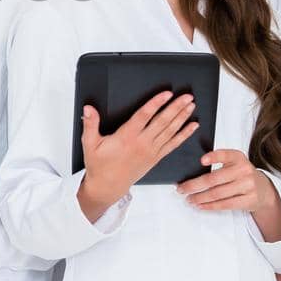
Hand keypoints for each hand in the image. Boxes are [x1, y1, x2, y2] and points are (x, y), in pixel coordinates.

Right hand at [78, 92, 197, 220]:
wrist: (108, 187)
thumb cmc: (100, 165)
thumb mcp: (89, 144)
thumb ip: (90, 124)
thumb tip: (88, 108)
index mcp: (127, 137)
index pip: (144, 116)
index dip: (156, 103)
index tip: (167, 94)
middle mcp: (142, 143)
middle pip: (162, 122)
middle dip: (176, 108)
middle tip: (187, 96)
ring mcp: (151, 151)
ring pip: (170, 131)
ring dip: (182, 118)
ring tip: (191, 106)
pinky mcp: (155, 158)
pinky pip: (173, 144)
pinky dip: (184, 135)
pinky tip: (192, 127)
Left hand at [177, 149, 274, 212]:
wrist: (262, 189)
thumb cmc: (241, 174)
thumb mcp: (233, 163)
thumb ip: (218, 163)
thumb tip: (191, 170)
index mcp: (238, 157)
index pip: (225, 155)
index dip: (214, 157)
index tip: (202, 160)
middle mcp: (244, 170)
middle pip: (214, 179)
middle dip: (194, 185)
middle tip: (182, 188)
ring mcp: (248, 186)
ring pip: (218, 194)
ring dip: (200, 197)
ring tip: (189, 198)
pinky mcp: (249, 200)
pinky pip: (225, 204)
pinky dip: (210, 206)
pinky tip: (201, 205)